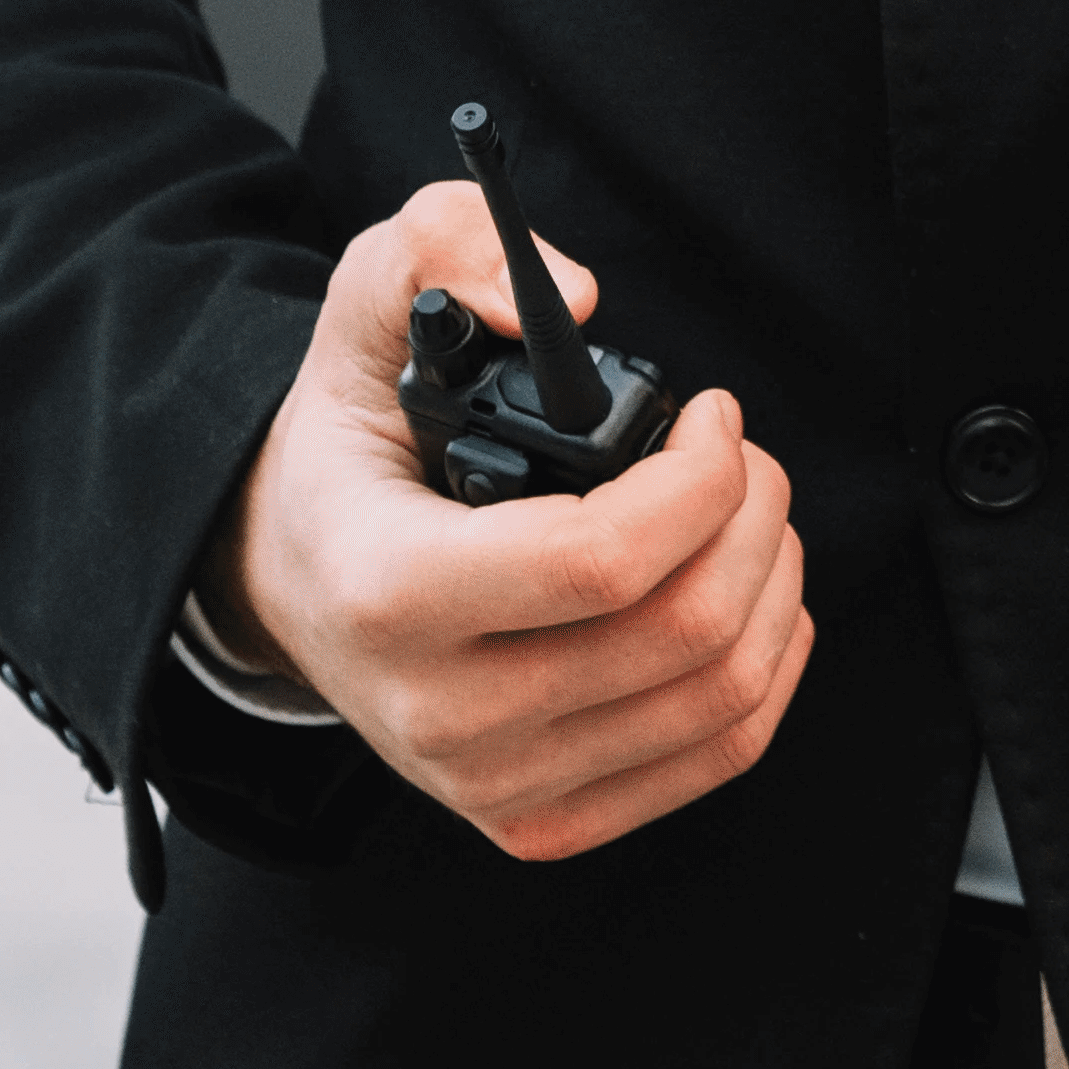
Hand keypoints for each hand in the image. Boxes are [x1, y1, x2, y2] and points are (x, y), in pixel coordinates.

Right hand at [209, 181, 810, 861]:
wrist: (293, 580)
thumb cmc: (355, 441)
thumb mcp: (367, 308)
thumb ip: (447, 248)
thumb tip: (572, 297)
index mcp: (387, 594)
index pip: (601, 563)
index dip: (702, 476)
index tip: (710, 413)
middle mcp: (434, 712)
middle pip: (684, 629)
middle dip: (755, 513)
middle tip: (739, 454)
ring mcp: (488, 782)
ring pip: (720, 695)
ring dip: (775, 579)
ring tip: (744, 511)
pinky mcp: (537, 819)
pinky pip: (717, 754)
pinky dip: (768, 662)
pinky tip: (744, 592)